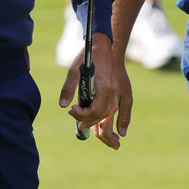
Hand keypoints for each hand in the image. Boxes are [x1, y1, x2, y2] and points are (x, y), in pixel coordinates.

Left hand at [60, 34, 132, 148]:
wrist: (105, 45)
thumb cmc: (89, 56)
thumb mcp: (74, 69)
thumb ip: (68, 88)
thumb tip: (62, 105)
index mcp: (104, 88)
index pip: (94, 111)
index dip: (81, 115)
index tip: (71, 111)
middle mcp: (114, 92)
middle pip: (103, 116)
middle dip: (91, 124)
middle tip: (79, 126)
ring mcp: (121, 92)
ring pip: (113, 116)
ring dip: (108, 129)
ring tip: (108, 143)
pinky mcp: (124, 90)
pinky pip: (126, 110)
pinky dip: (124, 122)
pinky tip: (121, 133)